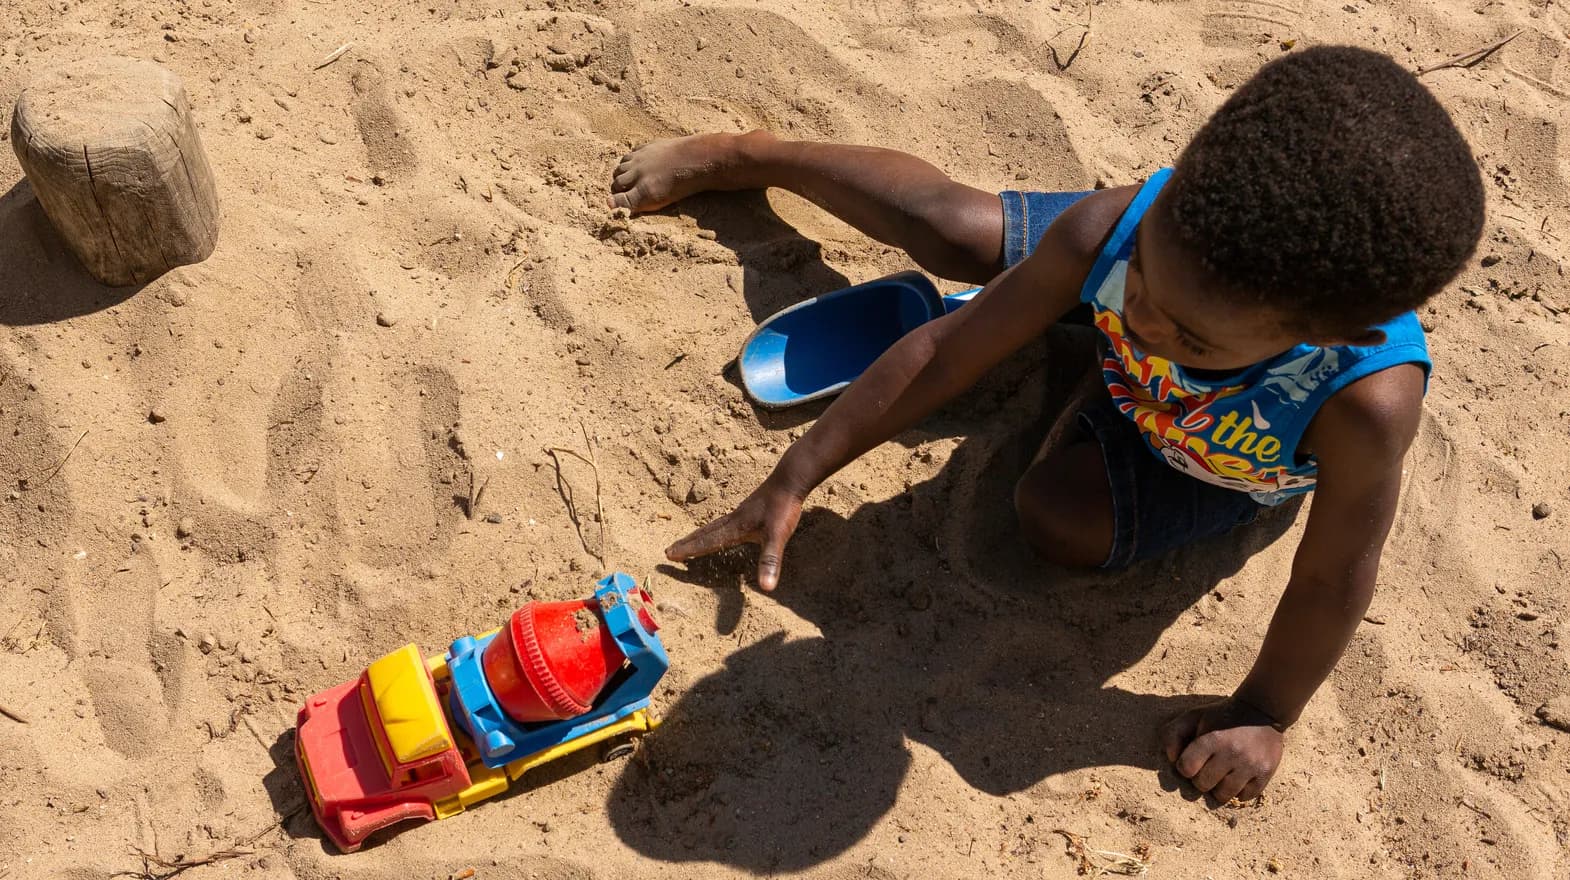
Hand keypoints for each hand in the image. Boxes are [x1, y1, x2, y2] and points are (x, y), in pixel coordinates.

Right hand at [664, 476, 804, 590]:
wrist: (790, 478)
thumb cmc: (783, 507)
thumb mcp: (778, 536)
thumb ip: (770, 561)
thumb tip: (766, 587)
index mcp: (736, 527)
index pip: (707, 541)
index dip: (689, 550)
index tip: (670, 555)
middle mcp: (734, 519)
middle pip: (705, 532)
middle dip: (687, 543)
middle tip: (670, 550)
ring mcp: (742, 512)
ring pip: (714, 526)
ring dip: (699, 535)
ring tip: (690, 540)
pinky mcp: (751, 508)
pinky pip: (726, 521)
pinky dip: (716, 528)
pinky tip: (723, 529)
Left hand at [1160, 698, 1284, 803]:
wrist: (1261, 711)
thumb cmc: (1221, 717)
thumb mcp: (1194, 716)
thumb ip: (1173, 734)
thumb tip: (1172, 759)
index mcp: (1213, 738)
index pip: (1186, 769)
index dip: (1185, 766)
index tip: (1191, 760)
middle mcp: (1232, 753)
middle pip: (1203, 785)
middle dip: (1200, 778)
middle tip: (1207, 767)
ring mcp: (1251, 765)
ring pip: (1223, 795)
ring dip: (1218, 787)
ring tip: (1221, 774)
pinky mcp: (1266, 773)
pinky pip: (1244, 797)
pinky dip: (1238, 791)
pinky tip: (1237, 777)